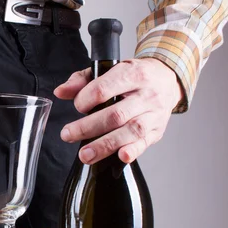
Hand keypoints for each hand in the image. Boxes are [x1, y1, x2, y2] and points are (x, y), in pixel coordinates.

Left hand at [54, 58, 182, 163]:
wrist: (166, 80)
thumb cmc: (133, 76)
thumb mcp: (109, 70)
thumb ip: (82, 80)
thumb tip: (61, 92)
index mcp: (132, 74)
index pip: (104, 89)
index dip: (85, 100)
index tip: (77, 106)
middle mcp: (145, 95)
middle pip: (115, 114)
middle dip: (88, 127)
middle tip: (68, 135)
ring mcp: (153, 114)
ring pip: (130, 131)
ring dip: (105, 145)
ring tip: (85, 155)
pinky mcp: (157, 131)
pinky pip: (145, 143)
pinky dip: (133, 151)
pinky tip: (120, 157)